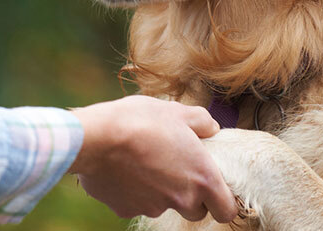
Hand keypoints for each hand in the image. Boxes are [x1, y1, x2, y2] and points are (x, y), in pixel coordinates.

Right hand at [68, 95, 237, 222]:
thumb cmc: (140, 121)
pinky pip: (133, 204)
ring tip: (141, 163)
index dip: (222, 201)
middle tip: (174, 170)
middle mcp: (181, 199)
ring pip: (162, 205)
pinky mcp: (125, 209)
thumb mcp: (177, 111)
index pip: (226, 210)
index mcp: (202, 178)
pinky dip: (131, 192)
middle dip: (189, 196)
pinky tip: (121, 169)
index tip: (213, 190)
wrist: (96, 137)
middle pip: (195, 211)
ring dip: (158, 191)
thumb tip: (211, 127)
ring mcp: (152, 208)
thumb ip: (202, 121)